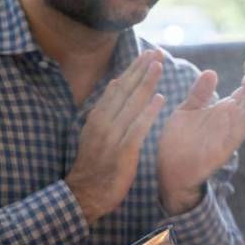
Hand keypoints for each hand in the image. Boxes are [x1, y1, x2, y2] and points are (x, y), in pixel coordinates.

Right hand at [66, 50, 165, 222]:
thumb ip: (108, 109)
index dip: (133, 70)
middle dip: (141, 70)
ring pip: (131, 105)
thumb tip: (116, 83)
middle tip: (156, 52)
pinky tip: (159, 99)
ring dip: (145, 84)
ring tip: (159, 66)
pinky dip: (147, 113)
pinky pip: (136, 128)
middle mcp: (103, 122)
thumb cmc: (95, 163)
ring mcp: (112, 136)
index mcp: (98, 116)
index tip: (147, 53)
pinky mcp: (122, 151)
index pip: (118, 87)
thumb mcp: (96, 132)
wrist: (85, 193)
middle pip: (125, 91)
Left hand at [157, 56, 244, 213]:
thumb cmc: (179, 141)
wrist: (169, 170)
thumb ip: (199, 94)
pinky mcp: (223, 150)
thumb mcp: (187, 111)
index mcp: (225, 113)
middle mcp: (231, 123)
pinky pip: (236, 134)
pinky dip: (239, 119)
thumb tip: (212, 72)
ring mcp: (229, 136)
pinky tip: (237, 103)